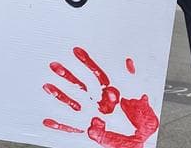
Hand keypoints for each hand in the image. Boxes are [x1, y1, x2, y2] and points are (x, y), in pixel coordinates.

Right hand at [43, 47, 159, 146]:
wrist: (140, 140)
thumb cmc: (143, 118)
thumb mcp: (142, 95)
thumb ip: (134, 79)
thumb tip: (128, 62)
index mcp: (110, 90)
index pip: (96, 72)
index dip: (86, 61)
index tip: (76, 51)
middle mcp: (98, 101)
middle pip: (79, 85)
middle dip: (67, 75)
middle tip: (55, 64)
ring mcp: (91, 115)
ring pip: (72, 102)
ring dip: (59, 94)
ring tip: (47, 86)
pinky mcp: (88, 131)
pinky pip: (70, 128)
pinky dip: (59, 124)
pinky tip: (47, 120)